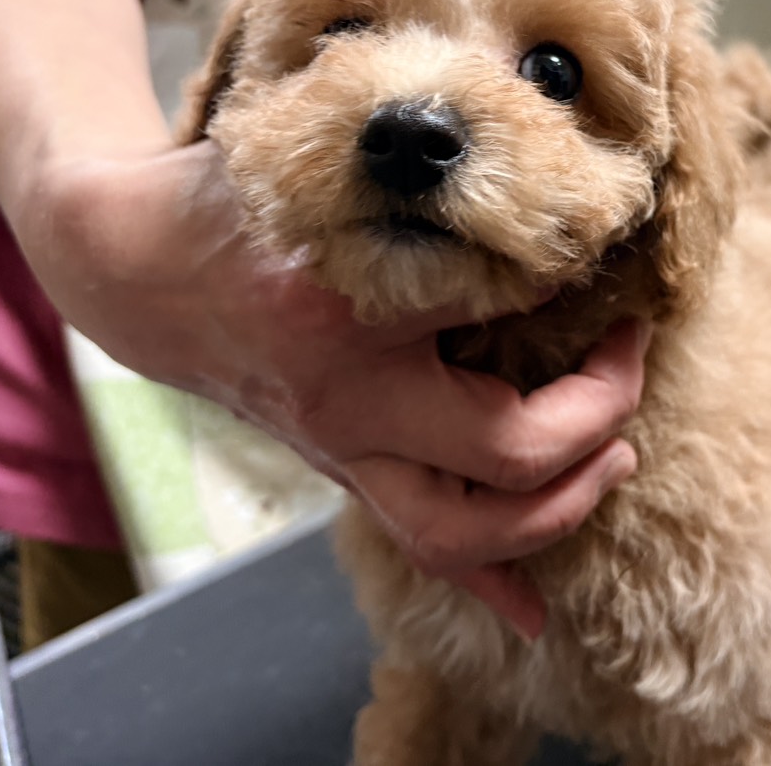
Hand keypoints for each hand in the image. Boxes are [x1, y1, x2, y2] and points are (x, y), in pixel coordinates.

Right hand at [23, 141, 645, 638]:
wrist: (140, 269)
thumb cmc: (234, 204)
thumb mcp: (326, 159)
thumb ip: (420, 170)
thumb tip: (529, 182)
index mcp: (345, 308)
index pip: (498, 308)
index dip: (567, 277)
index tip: (600, 245)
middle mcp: (348, 397)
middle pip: (505, 452)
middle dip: (597, 415)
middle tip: (630, 355)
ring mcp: (340, 450)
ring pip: (462, 531)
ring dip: (561, 508)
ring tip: (617, 458)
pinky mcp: (338, 472)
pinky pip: (418, 549)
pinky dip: (486, 584)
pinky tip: (535, 612)